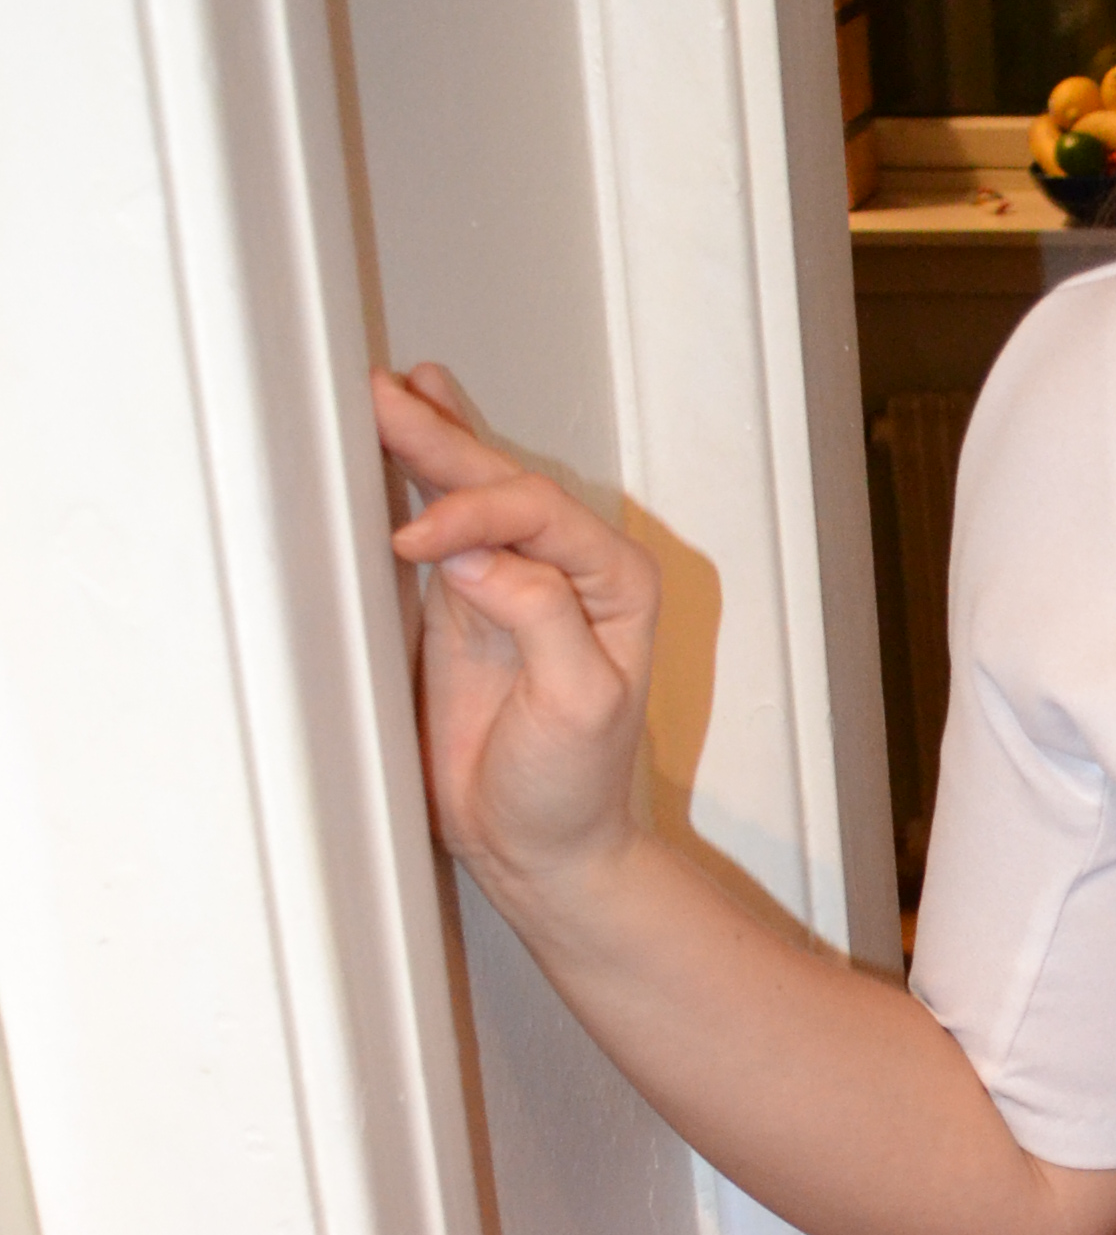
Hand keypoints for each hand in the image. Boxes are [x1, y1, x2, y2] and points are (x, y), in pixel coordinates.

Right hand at [373, 363, 656, 896]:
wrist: (539, 844)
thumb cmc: (573, 787)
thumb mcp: (578, 706)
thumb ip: (538, 618)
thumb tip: (474, 554)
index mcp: (614, 581)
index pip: (539, 515)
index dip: (477, 514)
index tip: (419, 541)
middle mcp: (570, 568)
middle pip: (502, 486)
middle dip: (444, 442)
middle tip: (383, 398)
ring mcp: (515, 579)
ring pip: (472, 492)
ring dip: (430, 441)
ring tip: (387, 390)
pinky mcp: (466, 602)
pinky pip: (444, 525)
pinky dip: (420, 480)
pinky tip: (407, 431)